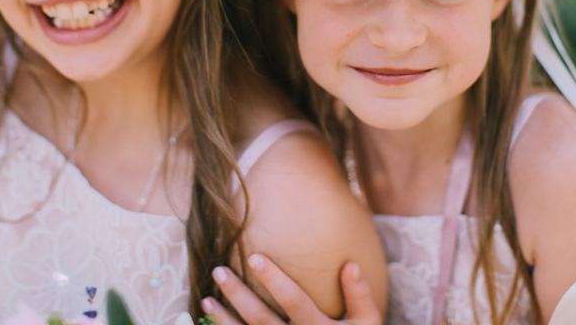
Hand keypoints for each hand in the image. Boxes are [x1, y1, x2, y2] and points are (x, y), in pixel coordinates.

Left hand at [203, 254, 381, 324]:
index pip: (294, 301)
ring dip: (224, 319)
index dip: (274, 280)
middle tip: (219, 271)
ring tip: (206, 298)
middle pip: (261, 319)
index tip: (254, 257)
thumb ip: (360, 295)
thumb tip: (349, 264)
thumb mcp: (369, 323)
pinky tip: (210, 322)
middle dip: (238, 295)